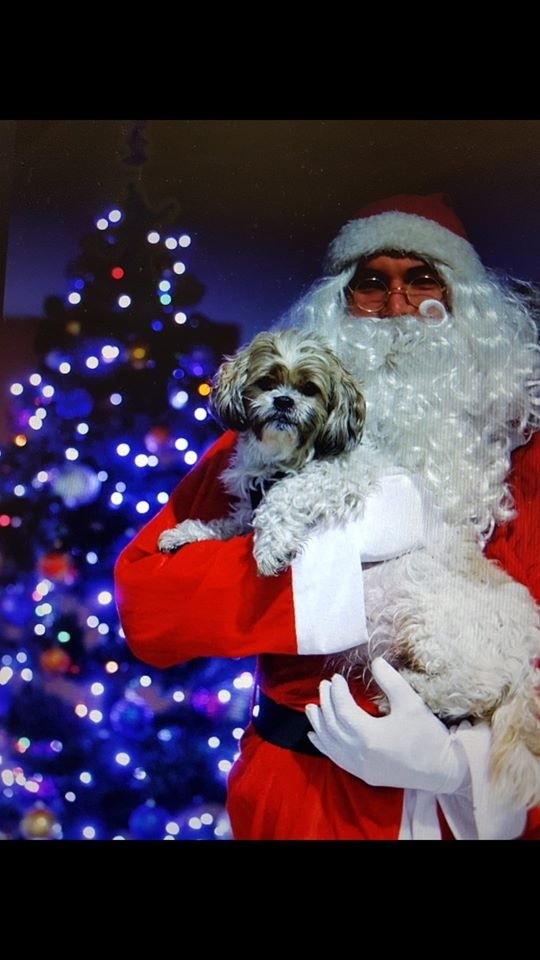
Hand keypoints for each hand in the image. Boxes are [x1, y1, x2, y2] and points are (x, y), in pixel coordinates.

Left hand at [305, 658, 467, 793]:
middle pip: (333, 726)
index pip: (343, 710)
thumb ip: (391, 681)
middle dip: (326, 703)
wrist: (442, 770)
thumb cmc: (428, 736)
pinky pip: (336, 759)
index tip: (336, 678)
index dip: (337, 692)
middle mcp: (360, 754)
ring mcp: (360, 767)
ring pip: (330, 744)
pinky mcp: (364, 774)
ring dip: (319, 725)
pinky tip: (316, 736)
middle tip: (324, 685)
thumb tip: (375, 661)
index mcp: (370, 736)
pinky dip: (324, 746)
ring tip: (311, 708)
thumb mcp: (411, 703)